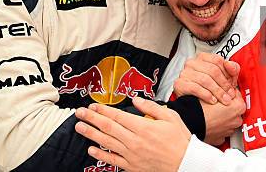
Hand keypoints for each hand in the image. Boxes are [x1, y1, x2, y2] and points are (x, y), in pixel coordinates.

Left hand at [75, 97, 190, 171]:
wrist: (186, 163)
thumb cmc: (180, 140)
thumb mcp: (170, 117)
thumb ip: (151, 107)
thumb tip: (136, 99)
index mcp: (143, 127)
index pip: (117, 116)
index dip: (103, 110)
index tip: (93, 105)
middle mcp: (135, 141)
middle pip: (108, 128)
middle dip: (92, 119)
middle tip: (79, 113)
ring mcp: (132, 155)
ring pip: (107, 143)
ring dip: (91, 134)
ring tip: (80, 127)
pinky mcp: (132, 166)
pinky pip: (112, 160)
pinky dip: (101, 154)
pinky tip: (91, 148)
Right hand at [173, 52, 239, 104]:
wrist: (192, 106)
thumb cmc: (209, 89)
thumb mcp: (223, 78)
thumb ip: (231, 69)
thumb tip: (231, 65)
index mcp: (203, 58)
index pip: (217, 60)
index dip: (227, 73)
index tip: (233, 84)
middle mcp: (192, 63)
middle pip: (212, 70)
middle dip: (224, 84)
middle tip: (230, 95)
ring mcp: (184, 73)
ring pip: (205, 79)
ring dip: (217, 91)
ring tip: (224, 100)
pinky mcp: (179, 84)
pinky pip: (195, 88)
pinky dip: (206, 95)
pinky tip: (213, 100)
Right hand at [201, 90, 245, 144]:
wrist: (189, 123)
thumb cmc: (199, 109)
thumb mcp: (212, 92)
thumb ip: (222, 91)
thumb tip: (221, 89)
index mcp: (238, 107)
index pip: (237, 95)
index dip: (228, 92)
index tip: (224, 92)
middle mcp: (236, 120)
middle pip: (236, 109)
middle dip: (228, 106)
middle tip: (217, 102)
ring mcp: (229, 131)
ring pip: (229, 121)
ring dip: (224, 117)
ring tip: (212, 113)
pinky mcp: (220, 139)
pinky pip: (222, 131)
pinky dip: (218, 127)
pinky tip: (210, 122)